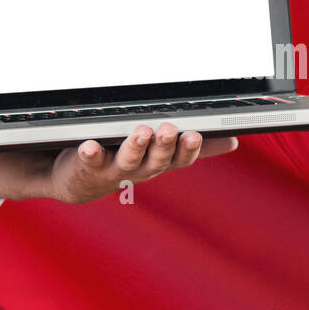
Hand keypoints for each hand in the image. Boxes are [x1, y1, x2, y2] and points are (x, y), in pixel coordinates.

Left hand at [0, 122, 238, 202]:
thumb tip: (234, 142)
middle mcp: (137, 169)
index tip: (195, 134)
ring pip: (126, 161)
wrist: (74, 180)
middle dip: (164, 146)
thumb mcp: (159, 154)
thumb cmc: (119, 159)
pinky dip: (89, 153)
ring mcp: (110, 170)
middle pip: (155, 161)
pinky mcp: (85, 166)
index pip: (180, 159)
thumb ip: (193, 148)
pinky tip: (89, 144)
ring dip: (134, 148)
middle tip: (170, 129)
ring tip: (140, 132)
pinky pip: (88, 160)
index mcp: (157, 163)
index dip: (189, 150)